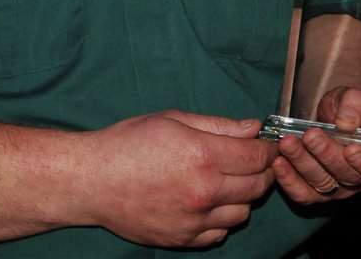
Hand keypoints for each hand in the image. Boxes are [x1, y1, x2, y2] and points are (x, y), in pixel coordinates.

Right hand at [82, 110, 276, 246]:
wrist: (92, 181)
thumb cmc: (129, 143)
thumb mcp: (175, 120)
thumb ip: (219, 125)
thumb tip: (254, 128)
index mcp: (203, 156)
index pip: (257, 156)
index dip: (268, 149)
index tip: (268, 145)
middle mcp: (204, 192)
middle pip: (257, 186)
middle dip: (263, 172)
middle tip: (255, 162)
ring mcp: (194, 220)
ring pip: (243, 213)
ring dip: (244, 197)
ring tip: (230, 182)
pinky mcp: (181, 240)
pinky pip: (219, 235)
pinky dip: (222, 220)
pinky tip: (210, 204)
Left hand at [274, 86, 360, 203]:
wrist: (338, 114)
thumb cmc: (353, 107)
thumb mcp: (357, 97)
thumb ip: (356, 104)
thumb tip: (346, 123)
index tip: (351, 148)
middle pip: (347, 175)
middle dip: (326, 154)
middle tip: (310, 136)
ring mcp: (341, 188)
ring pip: (323, 183)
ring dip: (303, 163)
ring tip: (288, 143)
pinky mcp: (318, 193)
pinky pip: (304, 194)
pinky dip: (290, 181)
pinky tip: (279, 163)